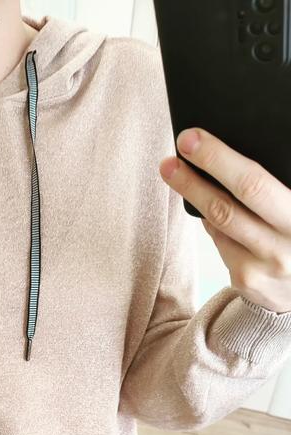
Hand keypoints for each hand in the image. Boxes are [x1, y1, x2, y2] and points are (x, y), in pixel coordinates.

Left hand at [159, 127, 290, 313]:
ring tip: (174, 170)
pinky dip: (214, 222)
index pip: (254, 185)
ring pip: (219, 225)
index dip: (219, 160)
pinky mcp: (248, 280)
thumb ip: (276, 186)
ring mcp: (265, 266)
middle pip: (226, 208)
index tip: (192, 139)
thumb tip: (231, 155)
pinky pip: (222, 242)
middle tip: (170, 157)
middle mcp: (286, 244)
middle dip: (192, 180)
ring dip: (193, 195)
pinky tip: (212, 207)